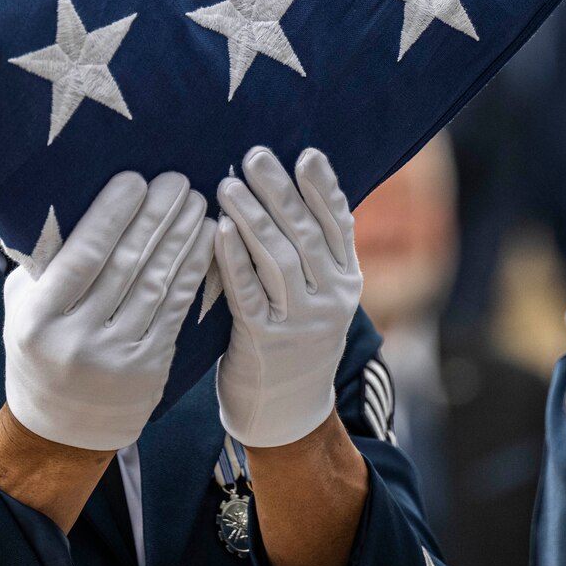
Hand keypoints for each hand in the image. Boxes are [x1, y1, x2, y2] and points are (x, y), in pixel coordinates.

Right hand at [3, 171, 215, 450]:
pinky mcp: (149, 371)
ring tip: (197, 204)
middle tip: (177, 181)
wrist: (60, 432)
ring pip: (155, 285)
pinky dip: (191, 274)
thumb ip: (42, 268)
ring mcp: (116, 359)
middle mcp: (76, 340)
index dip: (111, 216)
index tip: (135, 180)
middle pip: (124, 265)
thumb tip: (65, 206)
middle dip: (155, 218)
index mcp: (37, 320)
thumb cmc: (40, 353)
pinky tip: (204, 244)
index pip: (81, 257)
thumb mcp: (22, 311)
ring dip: (181, 239)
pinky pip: (174, 312)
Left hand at [215, 147, 360, 448]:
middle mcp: (331, 300)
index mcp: (347, 282)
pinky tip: (218, 230)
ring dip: (254, 218)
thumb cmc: (292, 337)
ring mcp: (300, 323)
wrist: (285, 412)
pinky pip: (248, 294)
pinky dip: (234, 260)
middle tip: (255, 155)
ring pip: (280, 260)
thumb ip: (314, 251)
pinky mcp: (266, 344)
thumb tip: (300, 186)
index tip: (306, 153)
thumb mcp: (318, 296)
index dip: (323, 188)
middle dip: (281, 191)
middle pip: (307, 235)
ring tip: (228, 184)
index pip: (340, 225)